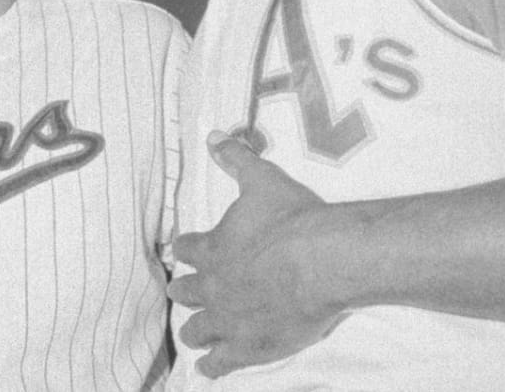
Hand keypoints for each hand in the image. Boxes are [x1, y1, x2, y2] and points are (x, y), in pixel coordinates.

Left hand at [168, 130, 345, 376]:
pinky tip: (206, 370)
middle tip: (183, 292)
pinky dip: (211, 366)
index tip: (185, 250)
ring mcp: (228, 319)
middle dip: (185, 290)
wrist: (322, 261)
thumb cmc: (293, 218)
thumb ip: (236, 158)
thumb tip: (214, 135)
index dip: (187, 249)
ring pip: (198, 330)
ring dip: (195, 330)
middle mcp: (213, 286)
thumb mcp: (261, 179)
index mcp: (212, 247)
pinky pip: (220, 362)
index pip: (186, 248)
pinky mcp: (248, 346)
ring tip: (192, 334)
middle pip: (186, 291)